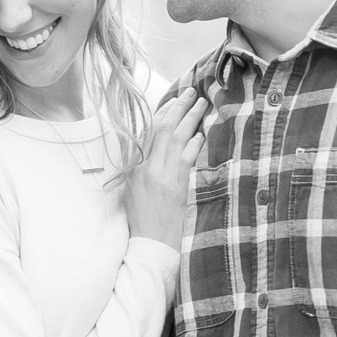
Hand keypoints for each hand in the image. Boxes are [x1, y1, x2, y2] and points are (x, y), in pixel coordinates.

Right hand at [124, 88, 206, 248]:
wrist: (151, 244)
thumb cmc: (142, 219)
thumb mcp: (133, 189)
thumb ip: (141, 166)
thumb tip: (154, 146)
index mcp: (135, 167)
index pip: (149, 131)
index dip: (164, 112)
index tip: (175, 99)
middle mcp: (148, 168)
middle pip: (164, 129)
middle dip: (179, 107)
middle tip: (193, 91)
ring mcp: (163, 177)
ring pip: (177, 139)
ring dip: (191, 119)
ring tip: (202, 104)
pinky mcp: (177, 188)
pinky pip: (186, 159)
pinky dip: (194, 144)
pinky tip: (201, 134)